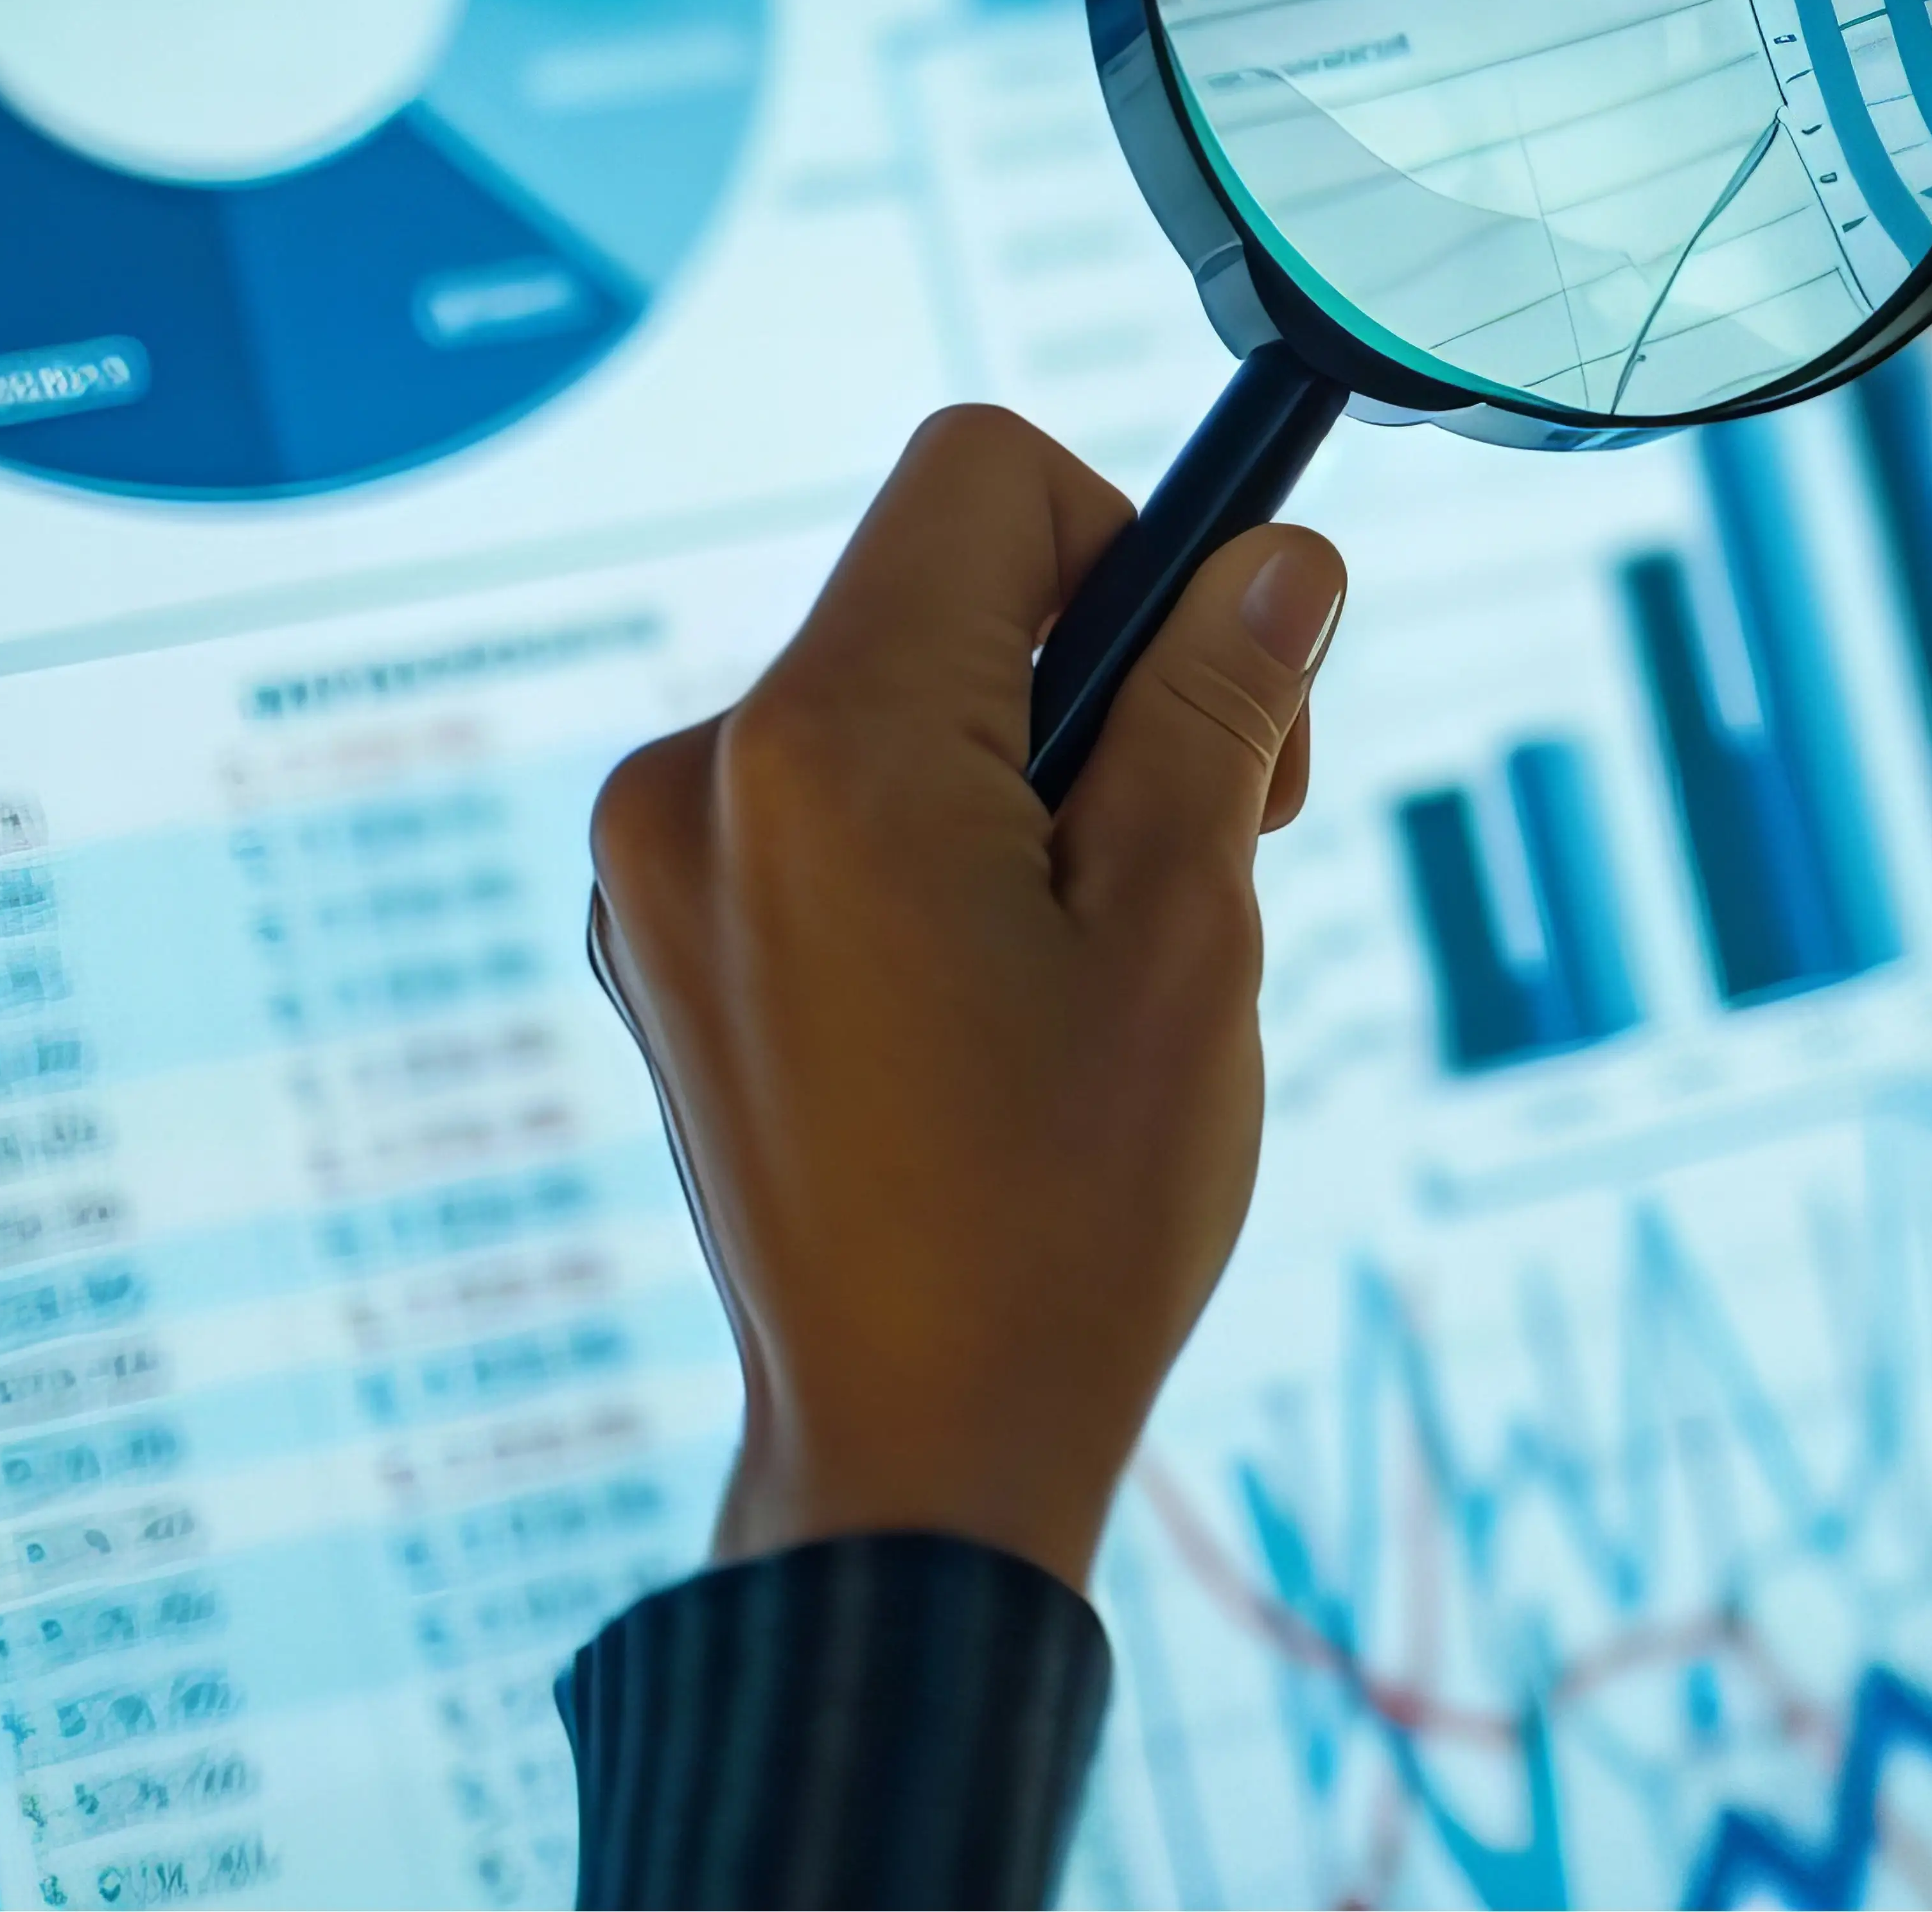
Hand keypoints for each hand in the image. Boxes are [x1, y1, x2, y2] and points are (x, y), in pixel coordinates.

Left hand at [588, 406, 1346, 1592]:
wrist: (913, 1451)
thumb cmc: (1063, 1212)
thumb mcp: (1185, 931)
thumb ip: (1216, 709)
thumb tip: (1276, 558)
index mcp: (825, 751)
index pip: (984, 480)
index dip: (1135, 541)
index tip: (1212, 690)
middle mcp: (700, 780)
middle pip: (937, 588)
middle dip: (1094, 675)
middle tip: (1202, 850)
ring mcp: (655, 868)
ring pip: (885, 698)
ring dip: (1017, 773)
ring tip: (1086, 956)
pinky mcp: (656, 940)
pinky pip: (816, 803)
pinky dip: (927, 846)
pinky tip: (988, 1000)